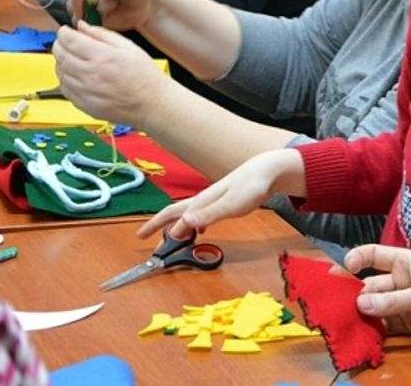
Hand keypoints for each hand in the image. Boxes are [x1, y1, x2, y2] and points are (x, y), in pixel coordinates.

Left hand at [53, 23, 169, 125]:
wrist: (153, 104)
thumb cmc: (145, 76)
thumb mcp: (129, 48)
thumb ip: (103, 34)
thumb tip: (82, 26)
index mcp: (103, 57)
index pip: (70, 40)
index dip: (64, 33)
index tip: (66, 31)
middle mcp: (91, 75)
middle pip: (60, 55)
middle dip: (59, 45)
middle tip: (66, 42)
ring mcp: (86, 92)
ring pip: (60, 72)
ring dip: (61, 62)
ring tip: (73, 59)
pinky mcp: (85, 105)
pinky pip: (65, 89)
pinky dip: (65, 79)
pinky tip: (76, 75)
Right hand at [62, 0, 158, 29]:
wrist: (149, 1)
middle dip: (80, 3)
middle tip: (92, 7)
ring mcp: (87, 3)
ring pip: (76, 12)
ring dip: (91, 13)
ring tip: (113, 7)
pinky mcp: (92, 18)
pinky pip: (87, 24)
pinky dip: (96, 23)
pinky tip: (112, 16)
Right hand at [137, 149, 303, 239]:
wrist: (268, 171)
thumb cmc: (251, 187)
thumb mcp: (230, 205)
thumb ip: (207, 215)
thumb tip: (182, 223)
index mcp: (202, 201)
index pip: (173, 214)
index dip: (156, 226)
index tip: (143, 239)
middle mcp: (204, 198)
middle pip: (176, 212)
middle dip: (159, 224)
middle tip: (145, 236)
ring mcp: (214, 198)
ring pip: (188, 214)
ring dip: (177, 226)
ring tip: (170, 238)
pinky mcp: (224, 200)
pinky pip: (201, 214)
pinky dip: (194, 223)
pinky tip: (199, 230)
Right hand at [346, 245, 410, 341]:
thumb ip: (394, 300)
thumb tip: (360, 302)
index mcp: (406, 262)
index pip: (375, 255)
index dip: (358, 258)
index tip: (344, 268)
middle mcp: (401, 281)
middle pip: (370, 286)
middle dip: (354, 295)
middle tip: (337, 308)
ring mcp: (402, 303)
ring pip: (374, 307)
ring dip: (361, 316)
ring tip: (345, 324)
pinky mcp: (406, 323)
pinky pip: (384, 325)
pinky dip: (373, 331)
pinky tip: (363, 336)